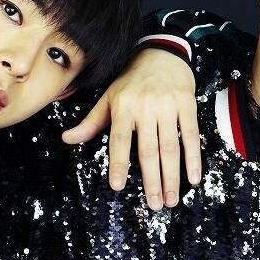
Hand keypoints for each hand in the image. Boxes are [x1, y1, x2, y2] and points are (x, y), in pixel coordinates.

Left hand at [61, 50, 200, 209]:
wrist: (161, 53)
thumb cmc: (131, 81)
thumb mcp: (109, 98)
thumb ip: (91, 122)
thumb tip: (66, 139)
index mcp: (123, 106)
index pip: (119, 140)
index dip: (119, 164)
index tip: (118, 187)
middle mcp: (145, 106)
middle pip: (148, 150)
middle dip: (152, 180)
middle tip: (154, 205)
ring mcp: (168, 105)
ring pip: (170, 146)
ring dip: (172, 176)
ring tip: (171, 199)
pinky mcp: (187, 104)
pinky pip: (191, 135)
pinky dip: (193, 158)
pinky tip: (193, 178)